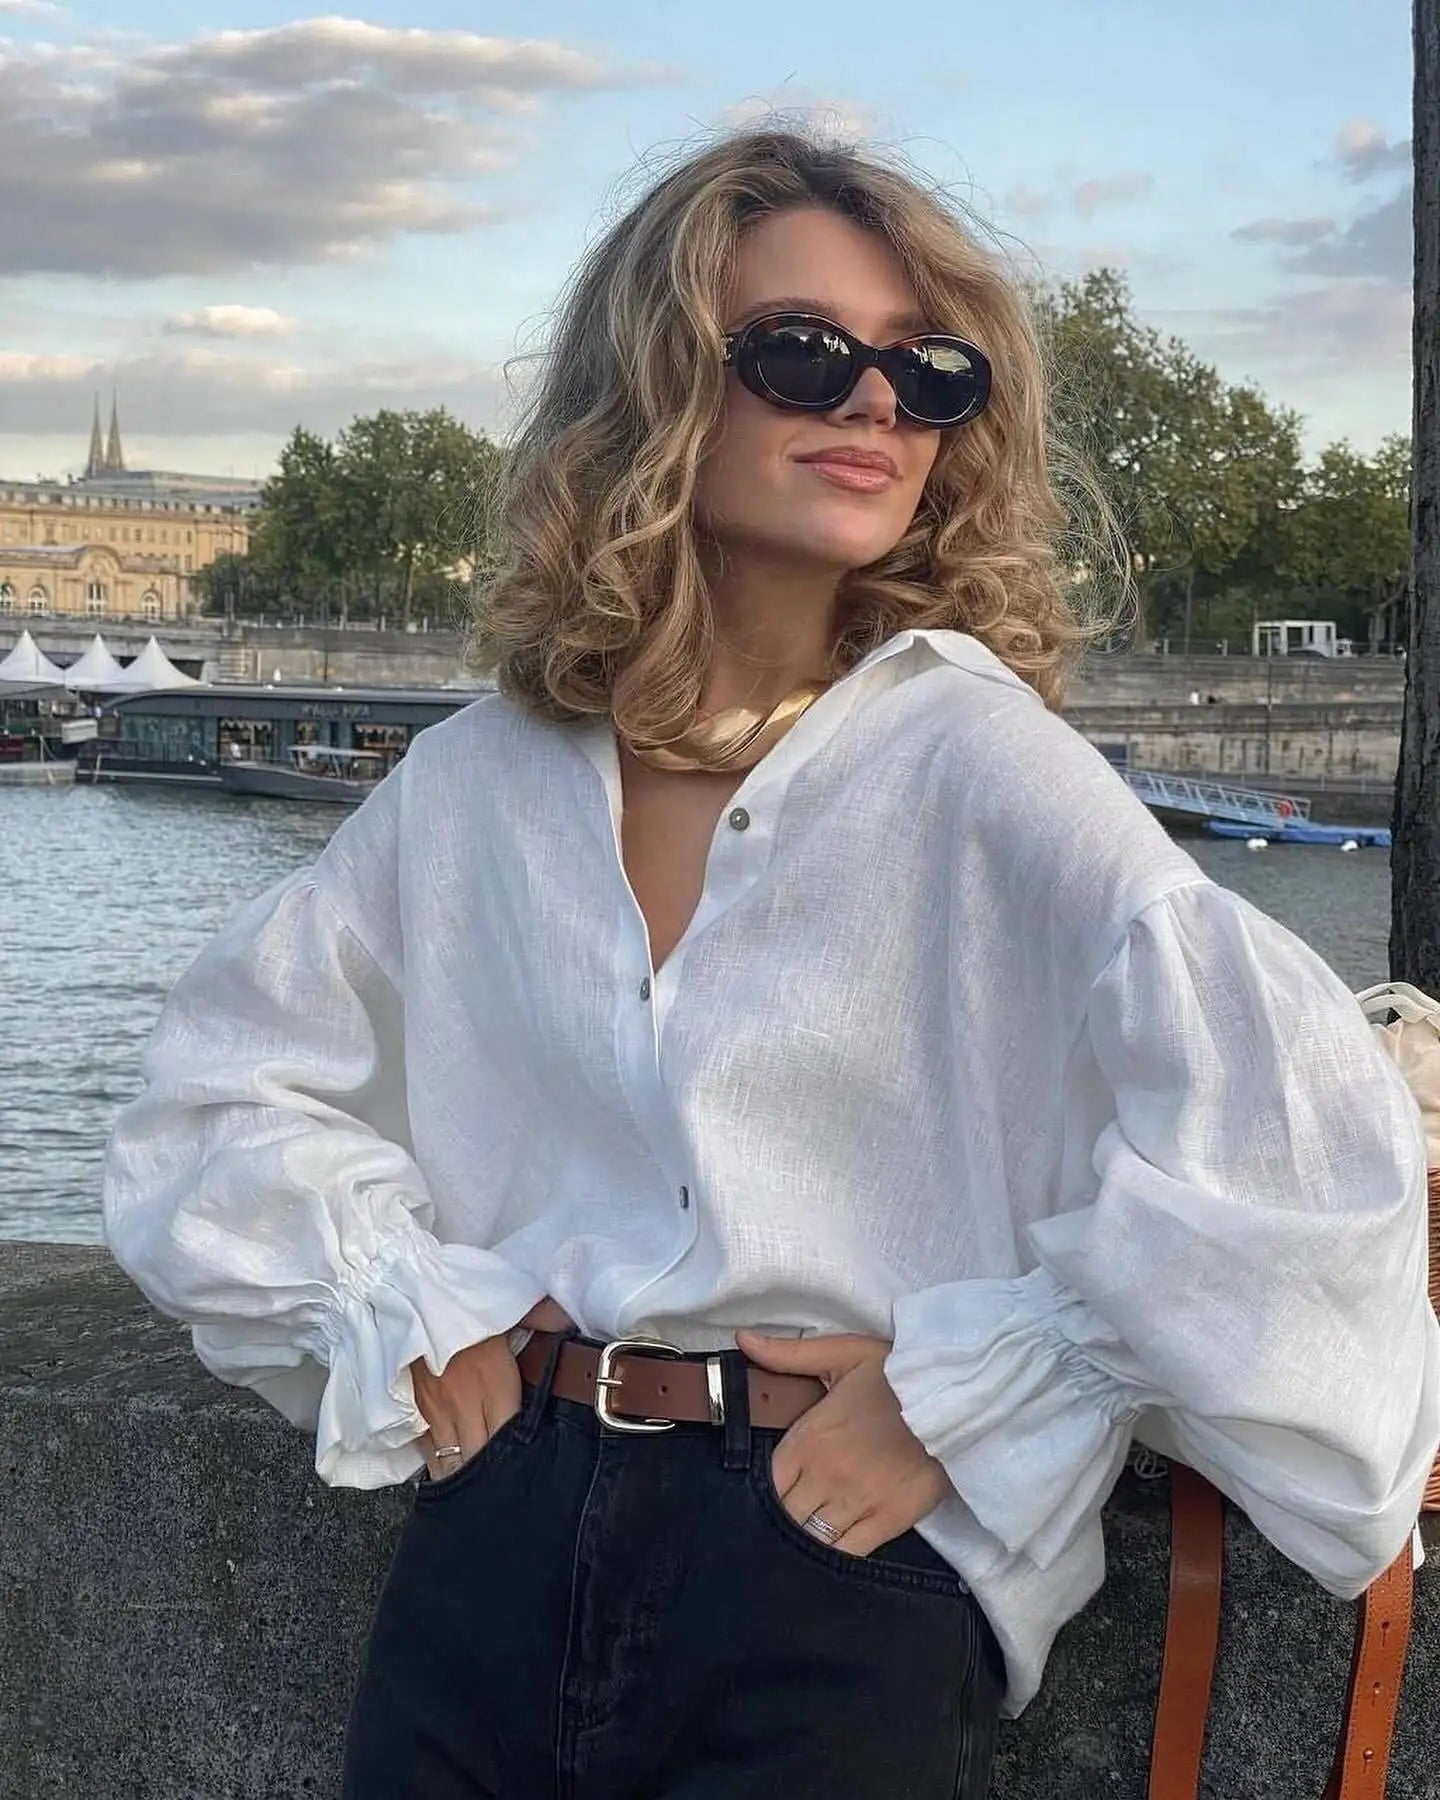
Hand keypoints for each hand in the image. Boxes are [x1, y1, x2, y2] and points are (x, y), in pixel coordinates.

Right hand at [411, 1295, 573, 1480]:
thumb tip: (569, 1320)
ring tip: (475, 1495)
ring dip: (463, 1478)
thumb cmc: (460, 1300)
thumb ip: (542, 1316)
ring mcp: (436, 1413)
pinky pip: (427, 1454)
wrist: (407, 1297)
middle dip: (489, 1479)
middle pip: (479, 1460)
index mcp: (493, 1382)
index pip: (509, 1436)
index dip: (517, 1457)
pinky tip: (448, 1475)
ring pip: (450, 1465)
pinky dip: (438, 1466)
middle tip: (503, 1493)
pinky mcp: (414, 1413)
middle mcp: (465, 1405)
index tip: (526, 1468)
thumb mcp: (506, 1305)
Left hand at [735, 1329, 953, 1555]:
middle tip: (791, 1517)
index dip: (765, 1493)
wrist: (953, 1395)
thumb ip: (789, 1354)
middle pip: (785, 1516)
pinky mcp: (888, 1520)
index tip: (775, 1492)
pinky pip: (848, 1553)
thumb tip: (743, 1339)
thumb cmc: (896, 1374)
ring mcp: (855, 1501)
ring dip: (805, 1540)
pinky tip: (833, 1551)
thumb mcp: (842, 1353)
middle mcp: (825, 1475)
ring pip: (812, 1539)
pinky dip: (835, 1556)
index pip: (768, 1483)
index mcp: (808, 1438)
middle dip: (784, 1519)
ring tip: (808, 1537)